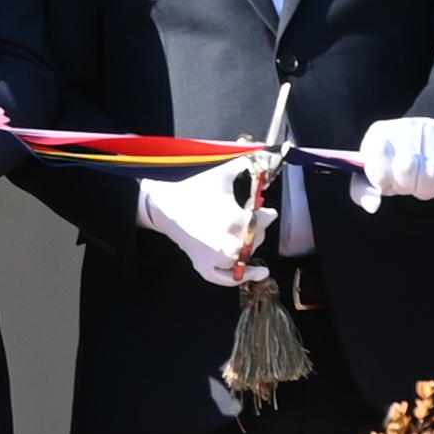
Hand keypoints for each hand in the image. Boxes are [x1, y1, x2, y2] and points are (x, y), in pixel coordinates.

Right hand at [136, 168, 270, 287]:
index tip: (268, 211)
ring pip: (244, 257)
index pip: (262, 221)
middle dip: (258, 229)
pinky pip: (226, 278)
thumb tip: (267, 154)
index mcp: (233, 218)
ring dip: (250, 247)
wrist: (166, 206)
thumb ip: (246, 165)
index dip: (267, 215)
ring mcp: (215, 257)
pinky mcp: (204, 267)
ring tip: (251, 237)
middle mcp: (227, 242)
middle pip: (256, 239)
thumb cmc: (195, 189)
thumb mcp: (221, 175)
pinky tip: (257, 272)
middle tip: (255, 221)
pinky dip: (241, 277)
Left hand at [351, 116, 433, 210]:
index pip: (379, 168)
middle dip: (405, 186)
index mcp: (379, 135)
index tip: (386, 183)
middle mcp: (405, 129)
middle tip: (405, 183)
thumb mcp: (369, 170)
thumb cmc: (389, 159)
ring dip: (424, 187)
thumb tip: (373, 206)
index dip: (384, 183)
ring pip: (431, 177)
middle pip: (407, 171)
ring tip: (419, 180)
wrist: (421, 133)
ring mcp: (433, 135)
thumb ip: (363, 191)